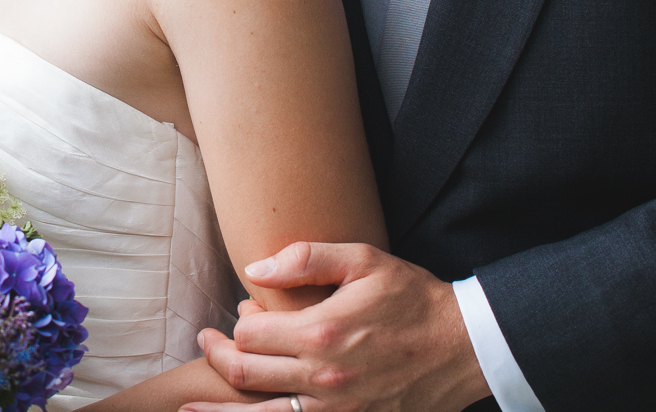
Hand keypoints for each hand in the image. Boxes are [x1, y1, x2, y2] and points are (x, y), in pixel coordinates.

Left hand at [180, 243, 489, 411]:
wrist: (464, 346)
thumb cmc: (413, 298)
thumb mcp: (364, 260)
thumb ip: (306, 259)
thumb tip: (253, 269)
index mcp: (321, 331)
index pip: (249, 332)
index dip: (238, 321)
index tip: (243, 312)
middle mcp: (322, 377)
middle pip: (244, 373)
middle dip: (217, 356)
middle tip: (205, 344)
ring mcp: (336, 410)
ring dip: (219, 410)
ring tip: (191, 407)